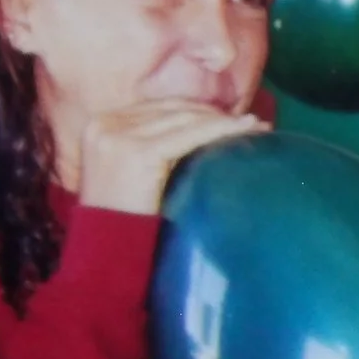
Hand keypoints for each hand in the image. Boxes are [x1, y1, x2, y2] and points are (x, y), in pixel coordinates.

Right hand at [77, 102, 262, 214]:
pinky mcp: (137, 152)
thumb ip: (154, 147)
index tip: (234, 119)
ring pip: (186, 120)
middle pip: (174, 111)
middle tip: (253, 124)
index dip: (200, 112)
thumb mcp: (133, 172)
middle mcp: (105, 124)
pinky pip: (191, 135)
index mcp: (101, 124)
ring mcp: (118, 136)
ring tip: (257, 128)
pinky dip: (222, 131)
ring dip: (225, 122)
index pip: (161, 108)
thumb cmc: (128, 219)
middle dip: (216, 116)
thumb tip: (206, 128)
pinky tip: (246, 131)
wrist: (107, 250)